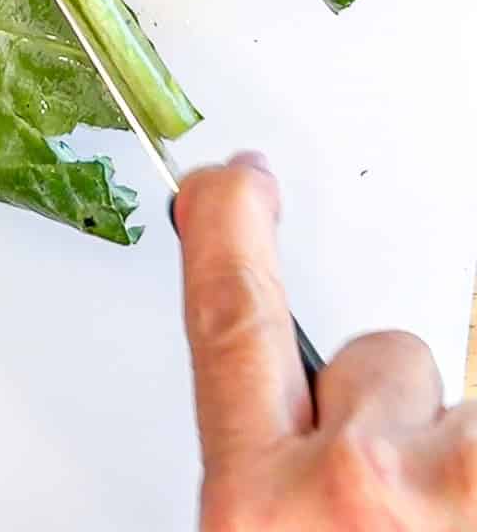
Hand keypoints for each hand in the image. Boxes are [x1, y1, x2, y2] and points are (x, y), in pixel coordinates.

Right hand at [178, 155, 476, 528]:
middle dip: (397, 414)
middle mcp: (354, 492)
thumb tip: (298, 438)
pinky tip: (473, 525)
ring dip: (463, 473)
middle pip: (381, 361)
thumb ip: (270, 485)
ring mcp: (452, 491)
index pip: (231, 319)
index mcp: (261, 512)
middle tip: (410, 513)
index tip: (235, 181)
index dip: (226, 228)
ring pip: (465, 416)